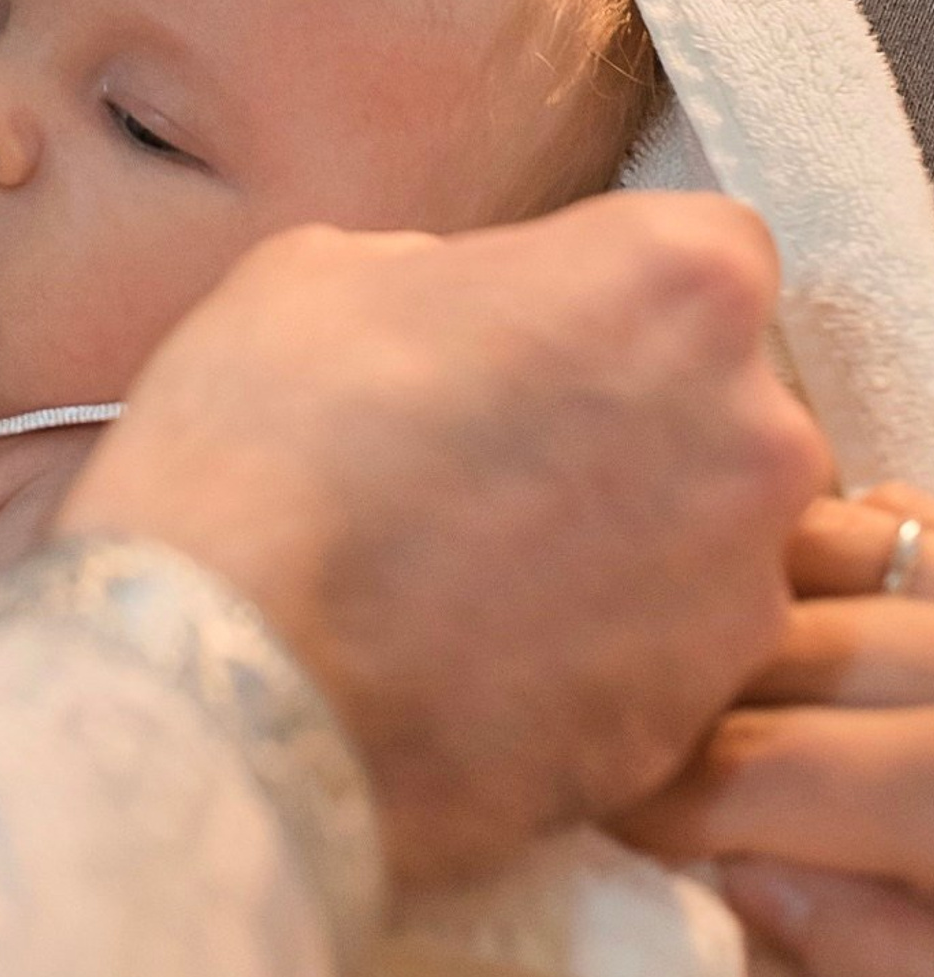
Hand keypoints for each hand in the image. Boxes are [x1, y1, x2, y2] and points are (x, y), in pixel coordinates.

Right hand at [58, 191, 826, 887]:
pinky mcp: (693, 721)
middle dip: (624, 416)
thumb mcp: (321, 270)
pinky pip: (660, 660)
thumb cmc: (261, 446)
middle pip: (717, 401)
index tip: (523, 331)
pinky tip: (469, 654)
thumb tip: (478, 317)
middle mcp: (752, 431)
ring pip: (697, 537)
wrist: (223, 677)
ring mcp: (737, 592)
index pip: (702, 256)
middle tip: (485, 451)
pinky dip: (589, 654)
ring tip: (465, 569)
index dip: (598, 291)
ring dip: (612, 539)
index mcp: (676, 283)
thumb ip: (451, 271)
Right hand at [622, 484, 933, 976]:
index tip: (600, 819)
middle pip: (765, 653)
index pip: (751, 773)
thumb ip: (881, 960)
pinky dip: (829, 547)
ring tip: (698, 662)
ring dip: (736, 607)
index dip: (652, 801)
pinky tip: (810, 605)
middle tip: (626, 746)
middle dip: (676, 706)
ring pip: (813, 552)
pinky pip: (892, 511)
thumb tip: (730, 873)